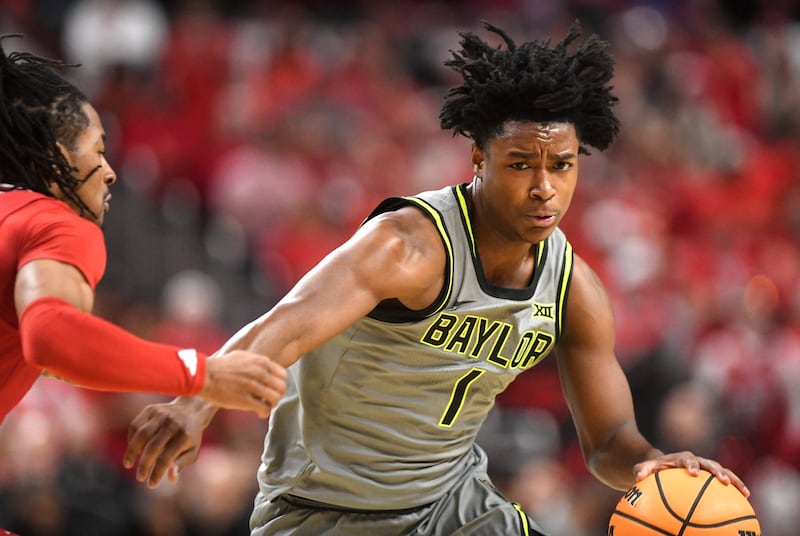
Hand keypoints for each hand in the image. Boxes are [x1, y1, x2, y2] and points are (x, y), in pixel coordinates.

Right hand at [123, 397, 208, 487]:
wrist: (191, 409)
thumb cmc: (190, 436)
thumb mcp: (192, 450)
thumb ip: (181, 464)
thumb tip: (171, 479)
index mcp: (184, 436)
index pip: (167, 458)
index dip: (157, 473)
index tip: (151, 484)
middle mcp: (172, 424)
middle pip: (153, 447)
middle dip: (144, 465)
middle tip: (140, 478)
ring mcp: (161, 414)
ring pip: (141, 434)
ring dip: (131, 451)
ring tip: (128, 464)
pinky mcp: (151, 409)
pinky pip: (135, 425)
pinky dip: (131, 438)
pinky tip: (132, 449)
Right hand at [199, 350, 286, 417]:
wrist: (203, 375)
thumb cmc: (220, 366)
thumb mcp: (242, 356)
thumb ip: (256, 361)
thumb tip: (265, 366)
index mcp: (260, 362)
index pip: (283, 375)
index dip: (278, 383)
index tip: (272, 388)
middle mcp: (259, 373)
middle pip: (281, 388)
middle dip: (277, 395)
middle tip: (269, 399)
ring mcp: (252, 387)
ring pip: (275, 399)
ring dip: (271, 405)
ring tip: (264, 406)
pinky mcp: (245, 400)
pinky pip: (264, 409)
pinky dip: (264, 413)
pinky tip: (259, 413)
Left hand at [633, 451, 749, 497]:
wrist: (662, 464)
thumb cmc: (653, 469)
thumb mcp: (645, 468)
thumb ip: (642, 470)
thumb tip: (638, 477)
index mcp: (680, 458)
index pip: (687, 459)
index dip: (691, 465)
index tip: (693, 473)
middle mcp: (696, 461)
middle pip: (709, 463)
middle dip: (717, 470)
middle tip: (723, 480)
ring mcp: (706, 468)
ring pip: (723, 471)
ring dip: (734, 479)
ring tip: (744, 492)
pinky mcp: (712, 476)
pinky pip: (727, 481)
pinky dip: (737, 487)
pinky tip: (746, 499)